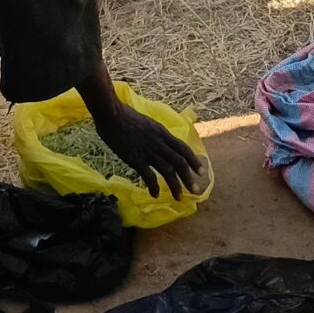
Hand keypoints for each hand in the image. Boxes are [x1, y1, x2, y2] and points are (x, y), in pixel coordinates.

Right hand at [87, 104, 207, 198]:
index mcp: (163, 133)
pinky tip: (155, 194)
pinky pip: (148, 175)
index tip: (201, 172)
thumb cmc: (126, 116)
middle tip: (195, 191)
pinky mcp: (135, 159)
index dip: (194, 161)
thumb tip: (161, 141)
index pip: (183, 148)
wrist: (112, 115)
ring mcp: (148, 151)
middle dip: (189, 177)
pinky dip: (154, 186)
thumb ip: (156, 134)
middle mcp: (159, 143)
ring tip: (179, 198)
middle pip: (179, 162)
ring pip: (168, 170)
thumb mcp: (148, 123)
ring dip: (175, 186)